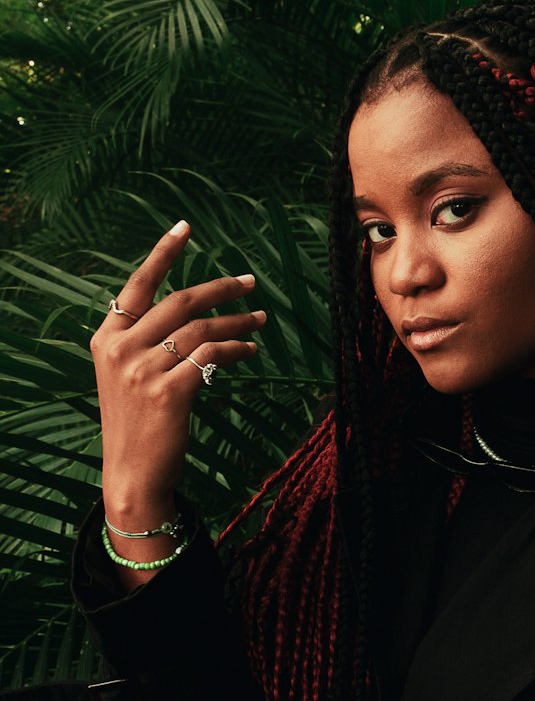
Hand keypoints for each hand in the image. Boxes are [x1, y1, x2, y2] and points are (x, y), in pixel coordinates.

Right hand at [90, 219, 265, 555]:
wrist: (132, 473)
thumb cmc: (137, 422)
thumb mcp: (126, 375)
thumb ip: (145, 341)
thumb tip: (191, 313)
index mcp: (107, 338)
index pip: (137, 285)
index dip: (163, 253)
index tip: (186, 227)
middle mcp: (120, 349)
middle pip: (180, 302)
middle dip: (220, 288)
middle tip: (250, 282)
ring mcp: (142, 371)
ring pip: (201, 329)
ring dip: (237, 321)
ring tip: (260, 319)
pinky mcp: (168, 392)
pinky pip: (212, 357)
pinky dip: (236, 349)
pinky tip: (250, 350)